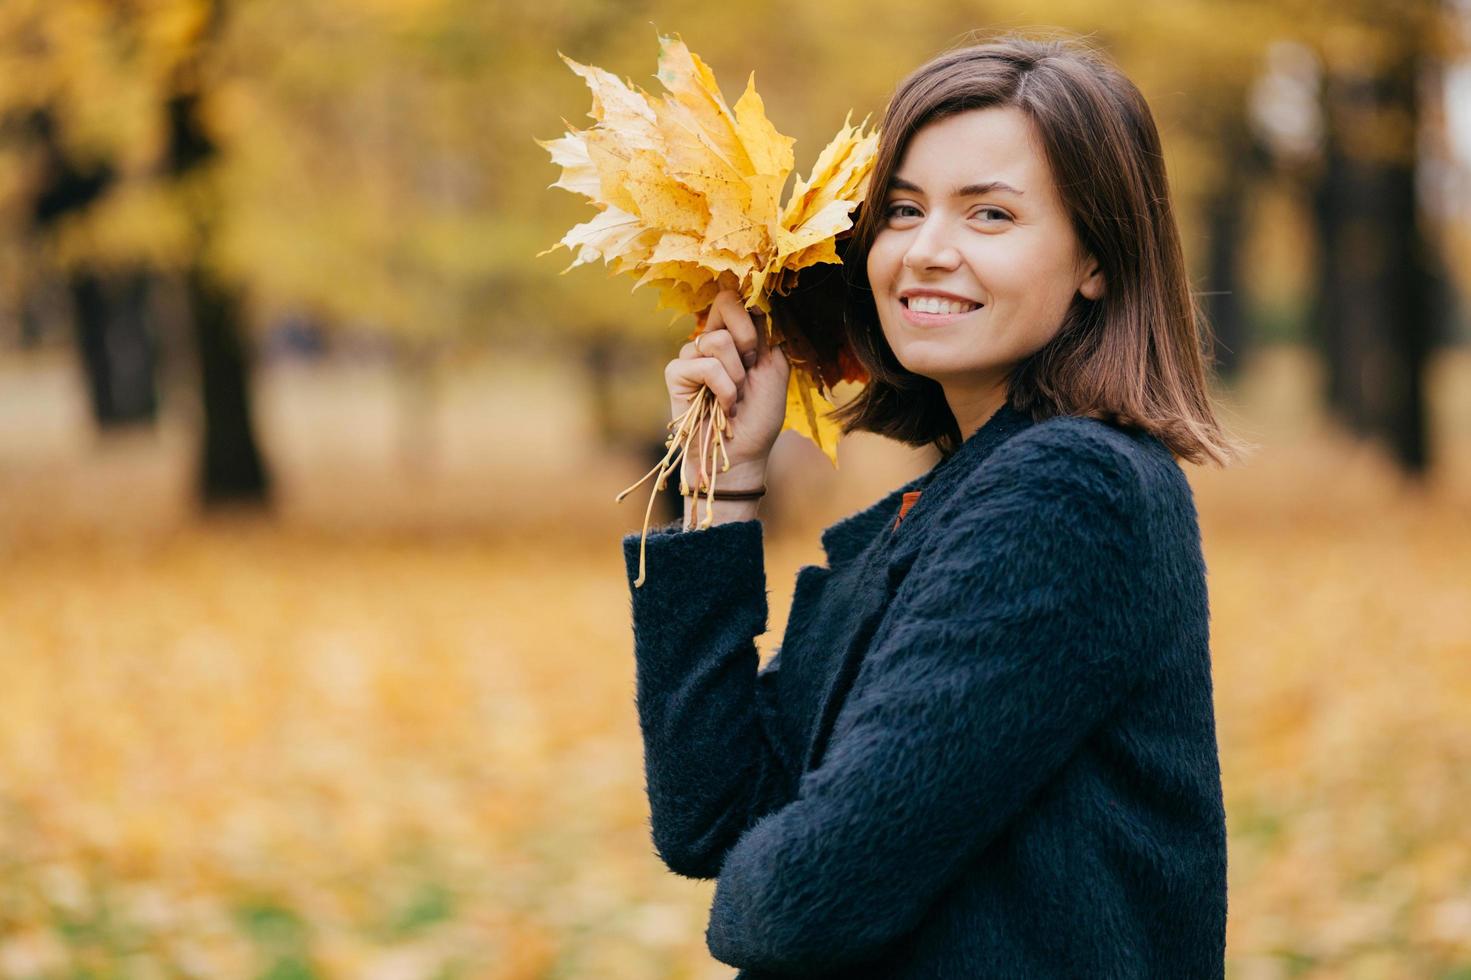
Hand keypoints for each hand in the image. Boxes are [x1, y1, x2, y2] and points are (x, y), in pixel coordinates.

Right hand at [664, 289, 789, 487]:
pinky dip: (723, 389)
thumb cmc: (759, 418)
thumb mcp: (775, 371)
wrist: (743, 454)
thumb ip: (767, 336)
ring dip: (736, 375)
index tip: (760, 352)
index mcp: (733, 336)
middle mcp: (710, 341)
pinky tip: (723, 407)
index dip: (754, 318)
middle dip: (748, 338)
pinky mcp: (676, 374)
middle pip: (725, 302)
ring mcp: (691, 356)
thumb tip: (755, 305)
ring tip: (735, 396)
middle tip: (749, 370)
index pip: (738, 300)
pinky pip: (705, 366)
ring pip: (717, 341)